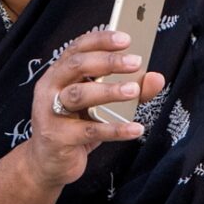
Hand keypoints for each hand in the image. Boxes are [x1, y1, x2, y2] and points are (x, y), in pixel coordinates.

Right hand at [19, 29, 165, 189]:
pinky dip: (114, 129)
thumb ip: (130, 90)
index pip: (78, 48)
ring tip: (135, 90)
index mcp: (59, 74)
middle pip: (76, 66)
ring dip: (109, 91)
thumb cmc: (75, 128)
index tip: (126, 38)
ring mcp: (50, 113)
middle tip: (136, 62)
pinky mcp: (58, 138)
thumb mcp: (101, 106)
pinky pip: (88, 131)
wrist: (47, 165)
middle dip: (107, 61)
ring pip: (79, 95)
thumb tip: (156, 78)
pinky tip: (135, 128)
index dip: (101, 40)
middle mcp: (50, 89)